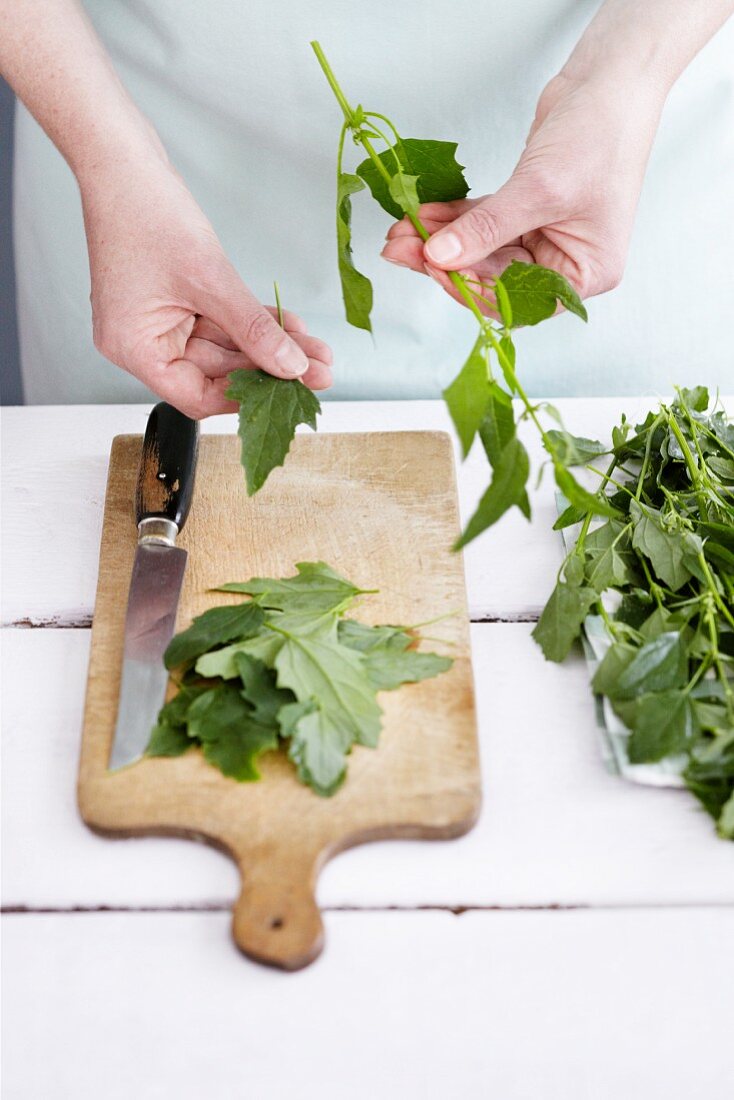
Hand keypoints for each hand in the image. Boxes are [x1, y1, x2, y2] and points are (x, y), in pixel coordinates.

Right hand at [80, 155, 331, 417]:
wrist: (122, 159)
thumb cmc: (144, 211)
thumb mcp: (209, 278)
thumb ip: (253, 329)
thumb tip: (291, 367)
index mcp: (134, 348)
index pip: (196, 396)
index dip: (244, 397)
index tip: (288, 391)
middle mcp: (143, 341)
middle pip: (217, 372)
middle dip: (270, 368)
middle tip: (320, 370)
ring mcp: (159, 319)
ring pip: (226, 346)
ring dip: (270, 346)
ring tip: (316, 349)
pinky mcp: (175, 299)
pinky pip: (220, 321)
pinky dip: (253, 323)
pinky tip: (290, 327)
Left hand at [381, 69, 664, 310]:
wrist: (608, 81)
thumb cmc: (598, 135)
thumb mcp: (539, 189)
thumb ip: (486, 228)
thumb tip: (439, 257)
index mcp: (585, 274)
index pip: (518, 299)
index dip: (472, 289)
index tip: (432, 268)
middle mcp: (565, 262)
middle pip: (493, 277)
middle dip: (446, 263)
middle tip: (400, 250)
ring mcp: (543, 237)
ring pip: (481, 252)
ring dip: (440, 243)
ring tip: (400, 233)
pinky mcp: (523, 211)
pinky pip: (481, 225)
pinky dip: (453, 221)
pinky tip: (423, 216)